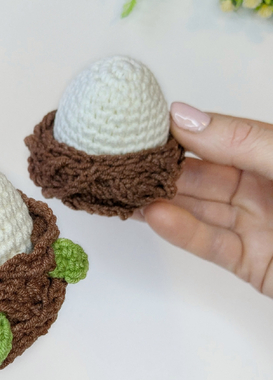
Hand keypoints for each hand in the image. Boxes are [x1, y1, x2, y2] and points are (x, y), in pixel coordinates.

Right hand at [141, 102, 272, 297]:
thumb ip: (244, 142)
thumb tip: (183, 115)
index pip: (224, 137)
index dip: (184, 130)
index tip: (143, 124)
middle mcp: (268, 187)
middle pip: (207, 173)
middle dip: (164, 167)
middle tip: (121, 159)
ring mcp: (259, 226)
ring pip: (203, 209)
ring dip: (165, 200)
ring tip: (127, 189)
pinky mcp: (253, 264)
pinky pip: (213, 244)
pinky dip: (184, 232)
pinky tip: (155, 216)